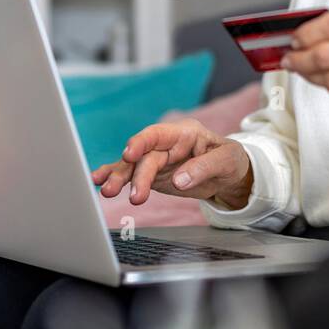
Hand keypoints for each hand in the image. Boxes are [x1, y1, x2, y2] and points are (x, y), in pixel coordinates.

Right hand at [91, 119, 253, 209]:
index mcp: (184, 133)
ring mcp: (157, 159)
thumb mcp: (227, 161)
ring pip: (132, 167)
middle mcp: (166, 144)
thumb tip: (179, 179)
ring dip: (118, 178)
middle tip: (131, 195)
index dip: (141, 142)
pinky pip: (131, 175)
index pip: (158, 134)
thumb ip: (203, 167)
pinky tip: (99, 183)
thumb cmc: (229, 161)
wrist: (228, 174)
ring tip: (105, 191)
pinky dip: (115, 178)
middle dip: (133, 175)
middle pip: (143, 157)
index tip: (129, 154)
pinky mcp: (152, 175)